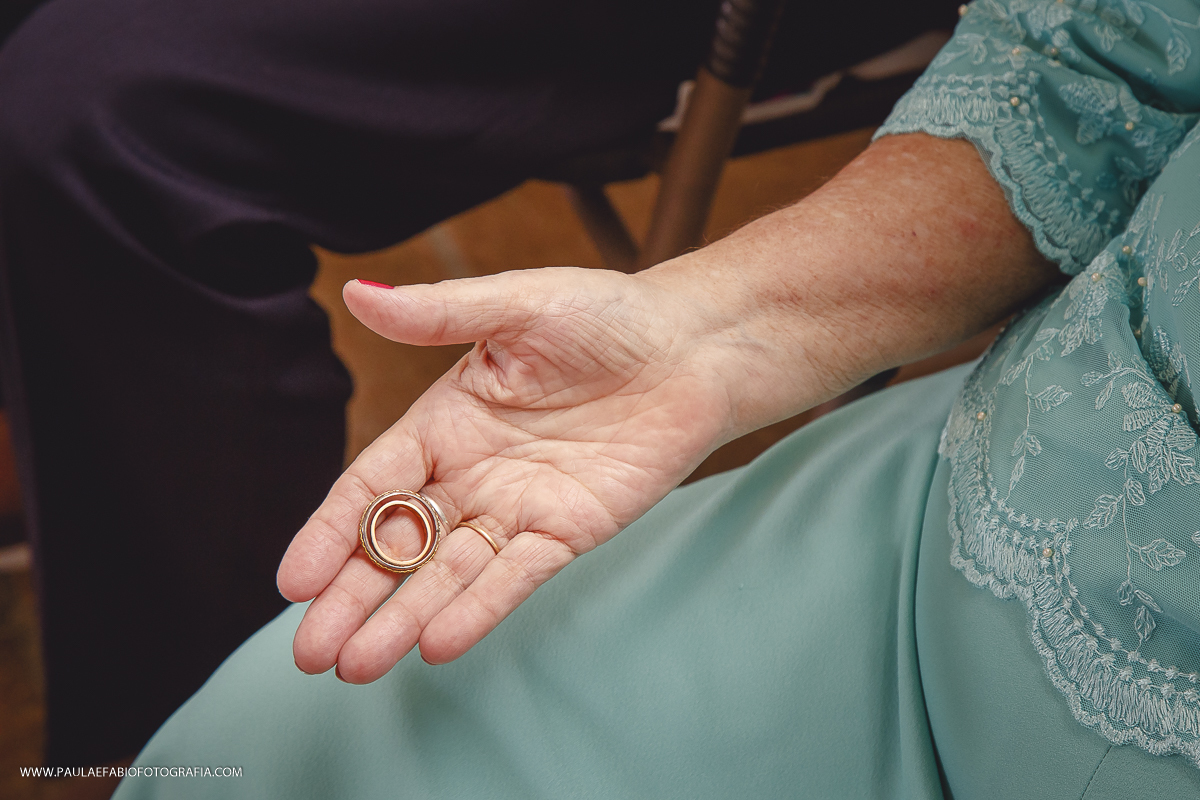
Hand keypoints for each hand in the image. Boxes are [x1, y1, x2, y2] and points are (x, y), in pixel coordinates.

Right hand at [276, 267, 733, 681]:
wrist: (692, 348)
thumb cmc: (605, 316)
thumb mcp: (516, 305)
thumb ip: (438, 314)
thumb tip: (358, 292)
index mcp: (444, 421)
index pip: (372, 486)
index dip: (330, 532)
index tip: (292, 581)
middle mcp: (471, 473)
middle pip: (398, 545)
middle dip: (353, 597)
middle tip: (310, 653)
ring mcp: (517, 507)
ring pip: (448, 573)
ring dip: (403, 618)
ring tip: (357, 667)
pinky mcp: (568, 530)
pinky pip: (516, 576)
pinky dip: (479, 608)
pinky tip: (436, 643)